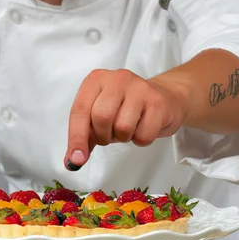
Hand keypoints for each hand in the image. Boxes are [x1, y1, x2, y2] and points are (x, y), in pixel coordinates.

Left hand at [64, 68, 187, 169]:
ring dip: (123, 137)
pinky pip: (144, 135)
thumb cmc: (125, 107)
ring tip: (128, 128)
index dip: (76, 137)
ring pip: (123, 127)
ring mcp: (139, 88)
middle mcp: (117, 78)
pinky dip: (141, 140)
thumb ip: (85, 136)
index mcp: (96, 79)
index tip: (76, 159)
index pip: (80, 109)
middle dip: (103, 136)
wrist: (165, 97)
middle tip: (110, 134)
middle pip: (101, 117)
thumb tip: (73, 161)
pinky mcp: (158, 101)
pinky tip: (143, 127)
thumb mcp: (99, 114)